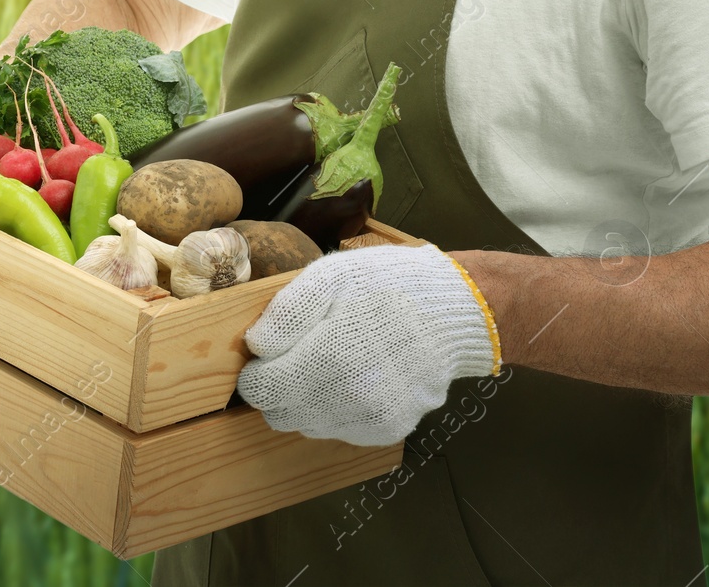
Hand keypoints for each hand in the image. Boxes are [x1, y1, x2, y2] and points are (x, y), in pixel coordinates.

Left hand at [237, 244, 498, 445]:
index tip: (268, 355)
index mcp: (328, 359)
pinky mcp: (388, 430)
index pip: (261, 391)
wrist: (453, 312)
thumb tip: (256, 348)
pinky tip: (353, 378)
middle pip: (280, 415)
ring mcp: (371, 419)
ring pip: (308, 427)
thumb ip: (285, 315)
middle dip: (279, 389)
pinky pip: (340, 430)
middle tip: (297, 357)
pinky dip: (336, 410)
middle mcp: (349, 400)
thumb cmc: (386, 286)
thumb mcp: (329, 278)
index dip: (256, 372)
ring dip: (306, 402)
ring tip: (330, 363)